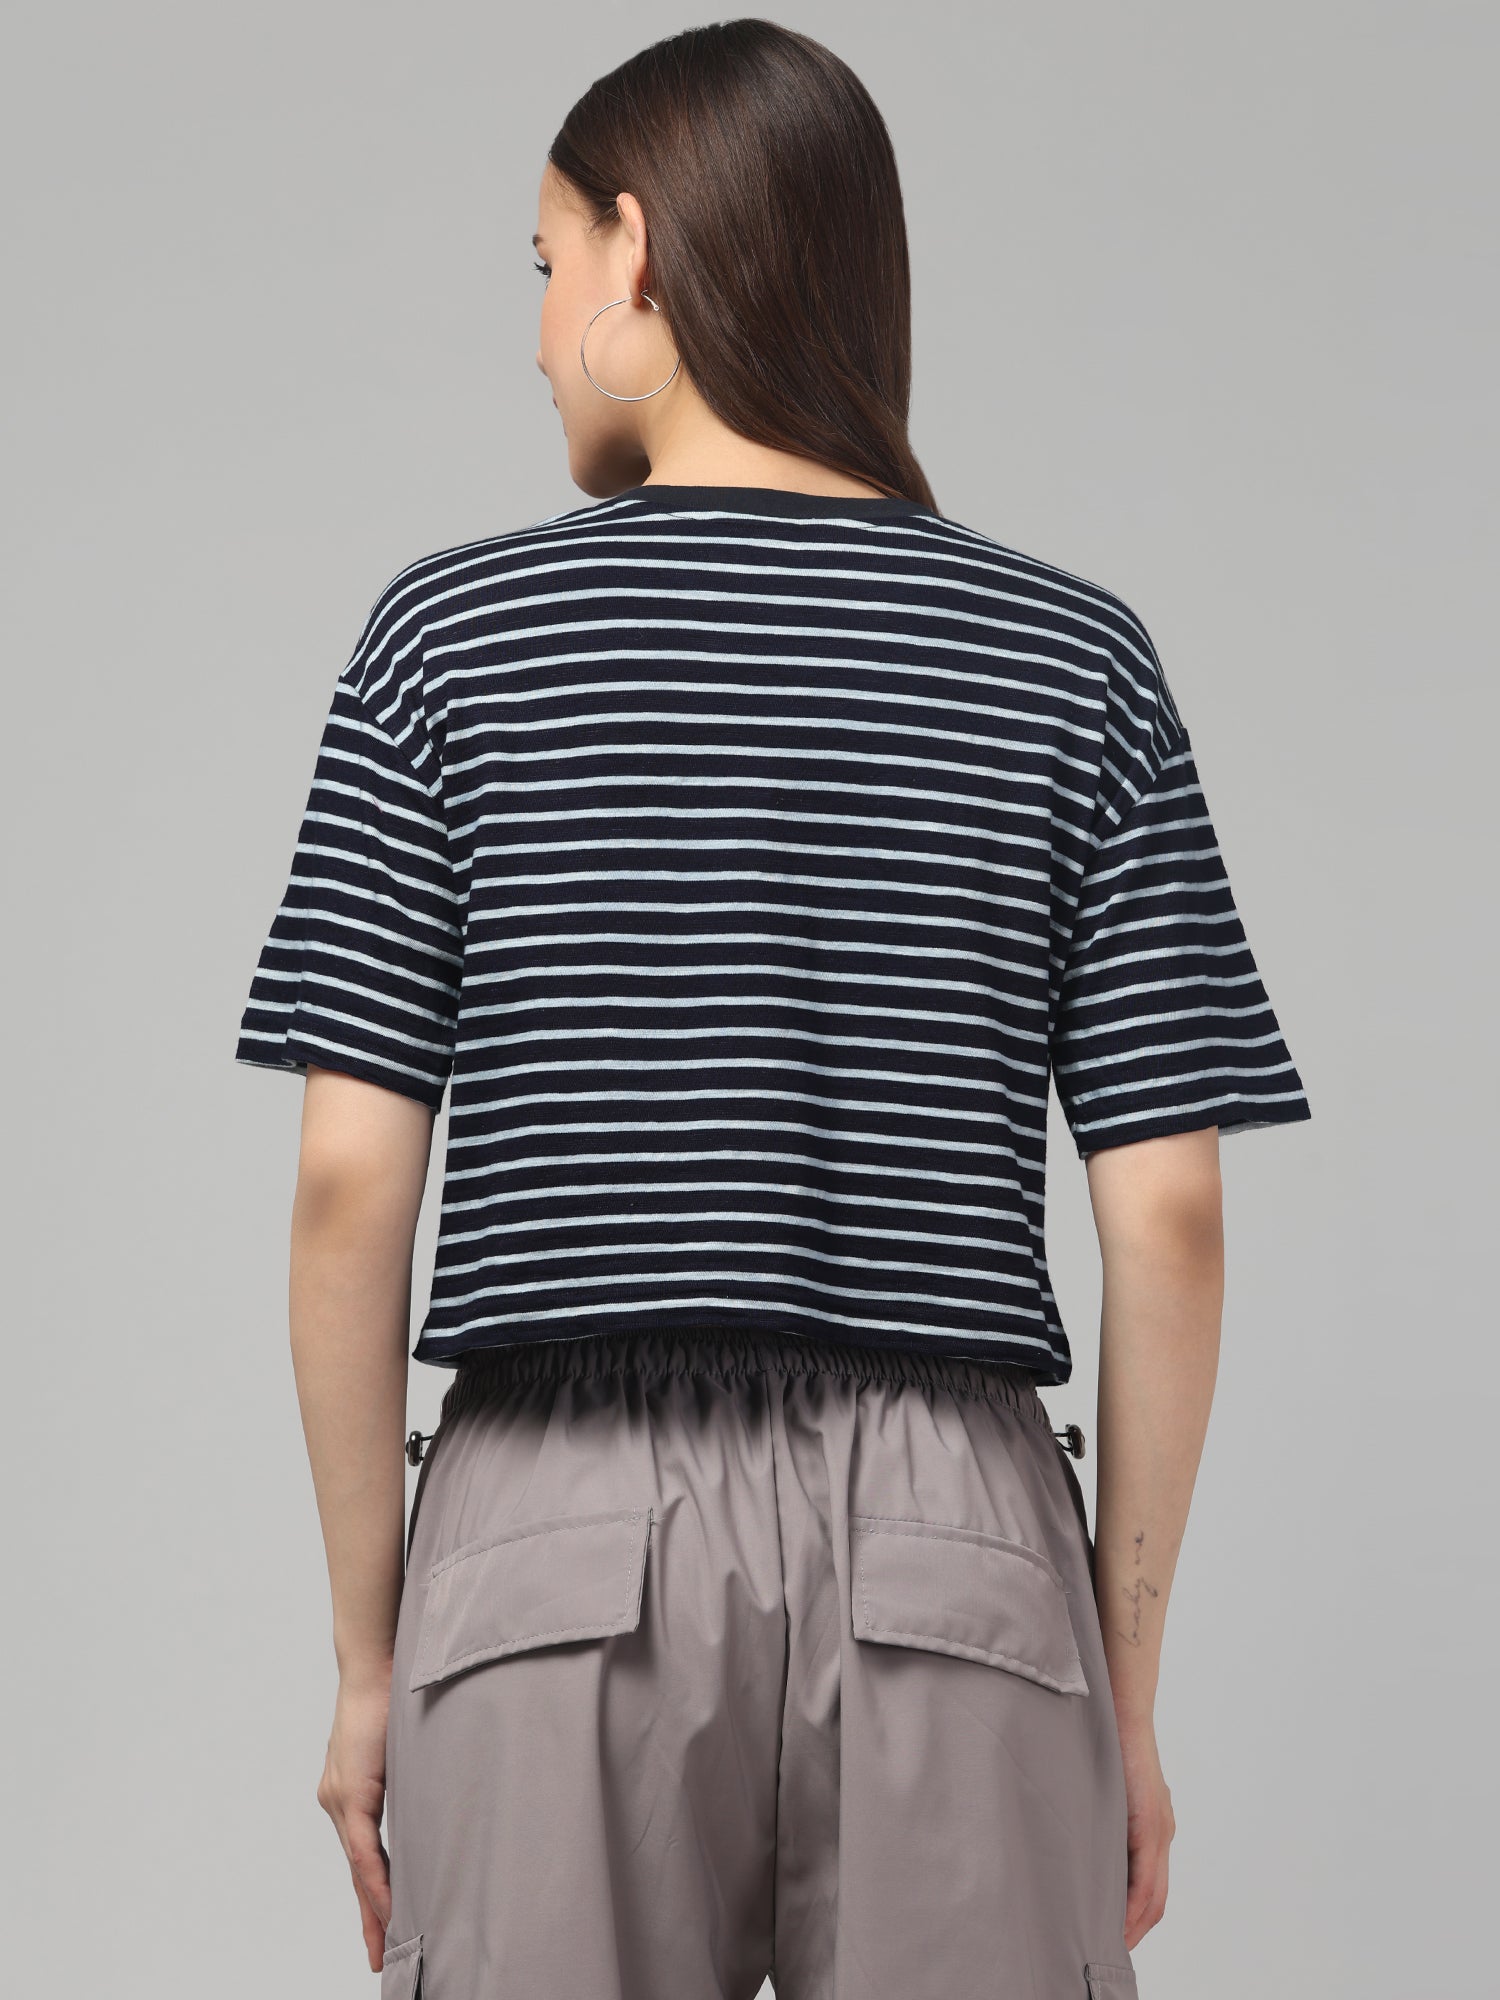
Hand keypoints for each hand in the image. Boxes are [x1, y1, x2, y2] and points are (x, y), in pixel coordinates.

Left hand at [316, 1664, 394, 1970]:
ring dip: (374, 1907)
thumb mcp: (403, 1744)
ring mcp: (339, 1798)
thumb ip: (410, 1774)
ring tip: (385, 1943)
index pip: (362, 1854)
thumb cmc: (394, 1690)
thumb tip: (437, 1794)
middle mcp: (337, 1799)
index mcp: (350, 1789)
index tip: (383, 1927)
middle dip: (370, 1915)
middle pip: (356, 1870)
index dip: (373, 1892)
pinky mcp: (349, 1793)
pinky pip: (362, 1851)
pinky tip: (387, 1907)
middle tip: (379, 1956)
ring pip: (357, 1867)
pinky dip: (376, 1880)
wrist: (375, 1659)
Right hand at [1116, 1711, 1175, 1949]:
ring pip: (1154, 1895)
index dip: (1134, 1919)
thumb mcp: (1106, 1788)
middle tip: (1108, 1954)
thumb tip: (1078, 1841)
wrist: (1121, 1703)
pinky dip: (1134, 1904)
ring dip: (1134, 1925)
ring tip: (1111, 1946)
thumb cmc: (1106, 1739)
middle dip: (1135, 1932)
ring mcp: (1160, 1826)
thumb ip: (1102, 1815)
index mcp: (1152, 1826)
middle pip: (1156, 1901)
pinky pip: (1146, 1876)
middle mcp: (1163, 1831)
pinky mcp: (1150, 1820)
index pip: (1150, 1888)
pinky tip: (1119, 1920)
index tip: (1113, 1939)